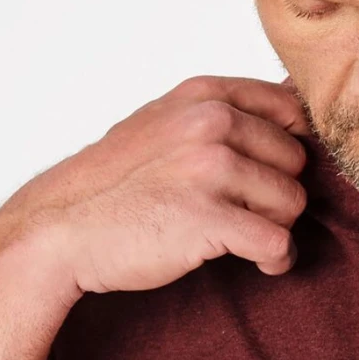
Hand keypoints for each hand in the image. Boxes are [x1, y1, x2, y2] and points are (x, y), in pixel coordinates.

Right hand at [0, 74, 310, 297]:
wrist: (62, 227)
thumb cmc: (116, 183)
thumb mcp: (165, 123)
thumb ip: (220, 113)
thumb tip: (292, 100)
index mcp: (204, 95)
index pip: (290, 108)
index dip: (292, 147)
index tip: (273, 174)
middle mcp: (210, 123)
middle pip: (296, 161)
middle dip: (279, 193)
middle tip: (248, 214)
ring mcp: (209, 169)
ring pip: (292, 202)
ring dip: (276, 228)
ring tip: (245, 238)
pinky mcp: (208, 218)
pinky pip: (278, 242)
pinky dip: (276, 260)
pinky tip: (260, 264)